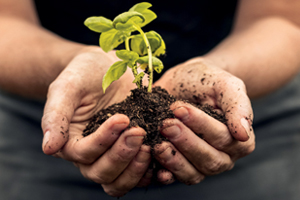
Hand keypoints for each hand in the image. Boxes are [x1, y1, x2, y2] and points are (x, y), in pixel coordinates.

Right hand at [41, 46, 150, 196]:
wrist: (107, 66)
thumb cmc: (83, 74)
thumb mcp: (66, 87)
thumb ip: (55, 115)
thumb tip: (48, 149)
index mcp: (71, 142)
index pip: (84, 154)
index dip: (103, 141)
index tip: (122, 118)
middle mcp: (92, 155)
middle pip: (102, 173)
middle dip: (122, 156)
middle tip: (138, 131)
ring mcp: (115, 154)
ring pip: (121, 180)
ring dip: (137, 169)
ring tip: (151, 145)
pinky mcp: (135, 151)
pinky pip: (142, 172)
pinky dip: (153, 170)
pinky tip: (164, 155)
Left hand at [153, 57, 254, 183]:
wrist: (184, 82)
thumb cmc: (206, 81)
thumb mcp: (224, 84)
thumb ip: (238, 105)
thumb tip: (244, 134)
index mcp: (238, 139)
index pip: (223, 138)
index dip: (201, 125)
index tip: (180, 109)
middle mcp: (223, 156)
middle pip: (209, 160)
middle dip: (185, 142)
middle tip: (166, 124)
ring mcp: (201, 164)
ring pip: (193, 173)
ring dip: (174, 160)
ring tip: (158, 144)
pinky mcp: (181, 166)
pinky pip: (175, 177)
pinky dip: (165, 173)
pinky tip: (154, 163)